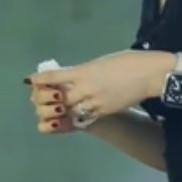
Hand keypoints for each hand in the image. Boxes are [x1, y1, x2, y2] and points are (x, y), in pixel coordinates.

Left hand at [27, 51, 168, 129]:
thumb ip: (82, 71)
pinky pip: (80, 119)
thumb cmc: (127, 61)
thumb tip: (68, 76)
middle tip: (36, 97)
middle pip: (55, 98)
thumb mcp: (100, 62)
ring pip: (66, 111)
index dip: (40, 80)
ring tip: (49, 110)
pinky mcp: (103, 112)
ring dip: (53, 112)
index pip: (54, 77)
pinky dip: (68, 120)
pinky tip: (62, 120)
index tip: (31, 80)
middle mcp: (85, 88)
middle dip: (42, 98)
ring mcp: (94, 102)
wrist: (150, 74)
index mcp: (83, 71)